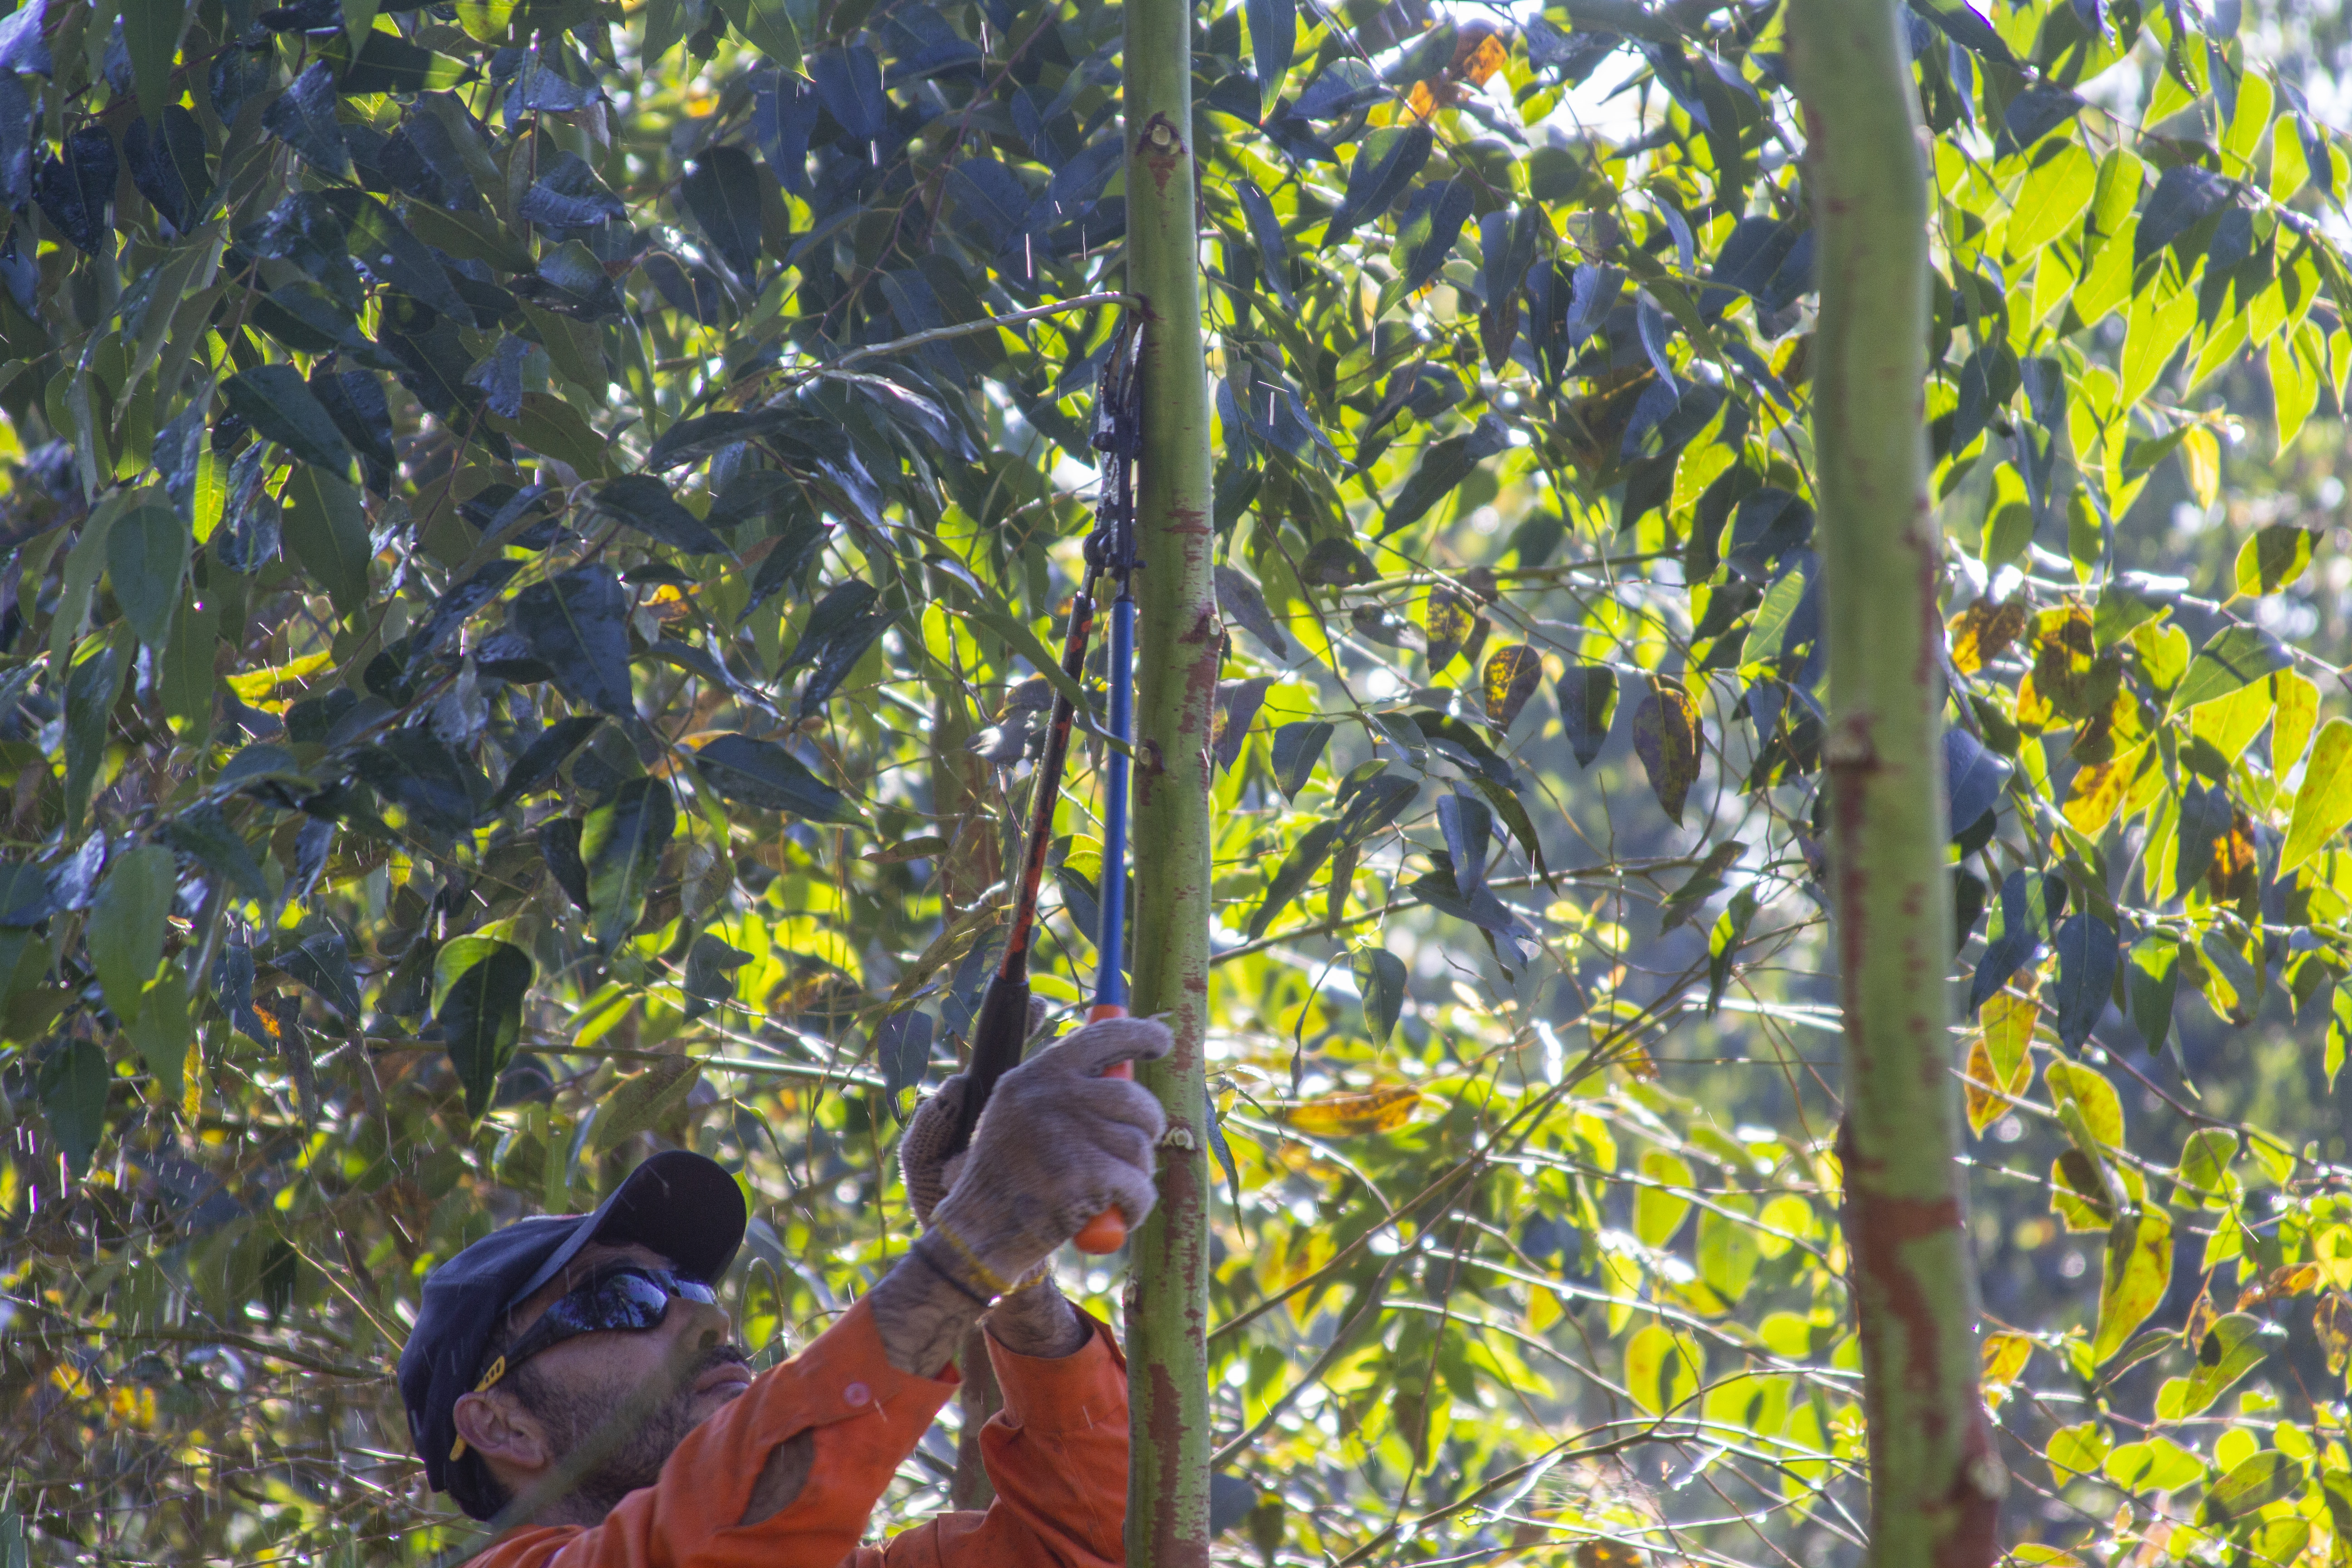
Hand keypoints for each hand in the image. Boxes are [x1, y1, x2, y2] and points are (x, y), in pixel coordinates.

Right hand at [917, 1015, 1170, 1298]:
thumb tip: (1120, 1064)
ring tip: (1108, 1188)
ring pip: (1140, 1146)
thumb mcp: (1017, 1111)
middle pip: (1135, 1099)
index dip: (1141, 1034)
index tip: (1161, 1039)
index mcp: (1039, 1074)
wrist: (980, 1231)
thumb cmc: (1005, 1174)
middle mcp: (1056, 1096)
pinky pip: (1139, 1188)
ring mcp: (1073, 1135)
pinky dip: (1135, 1206)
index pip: (1103, 1036)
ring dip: (1135, 1172)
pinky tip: (1114, 1214)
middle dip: (1145, 1127)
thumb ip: (1060, 1086)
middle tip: (1130, 1150)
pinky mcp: (1089, 1177)